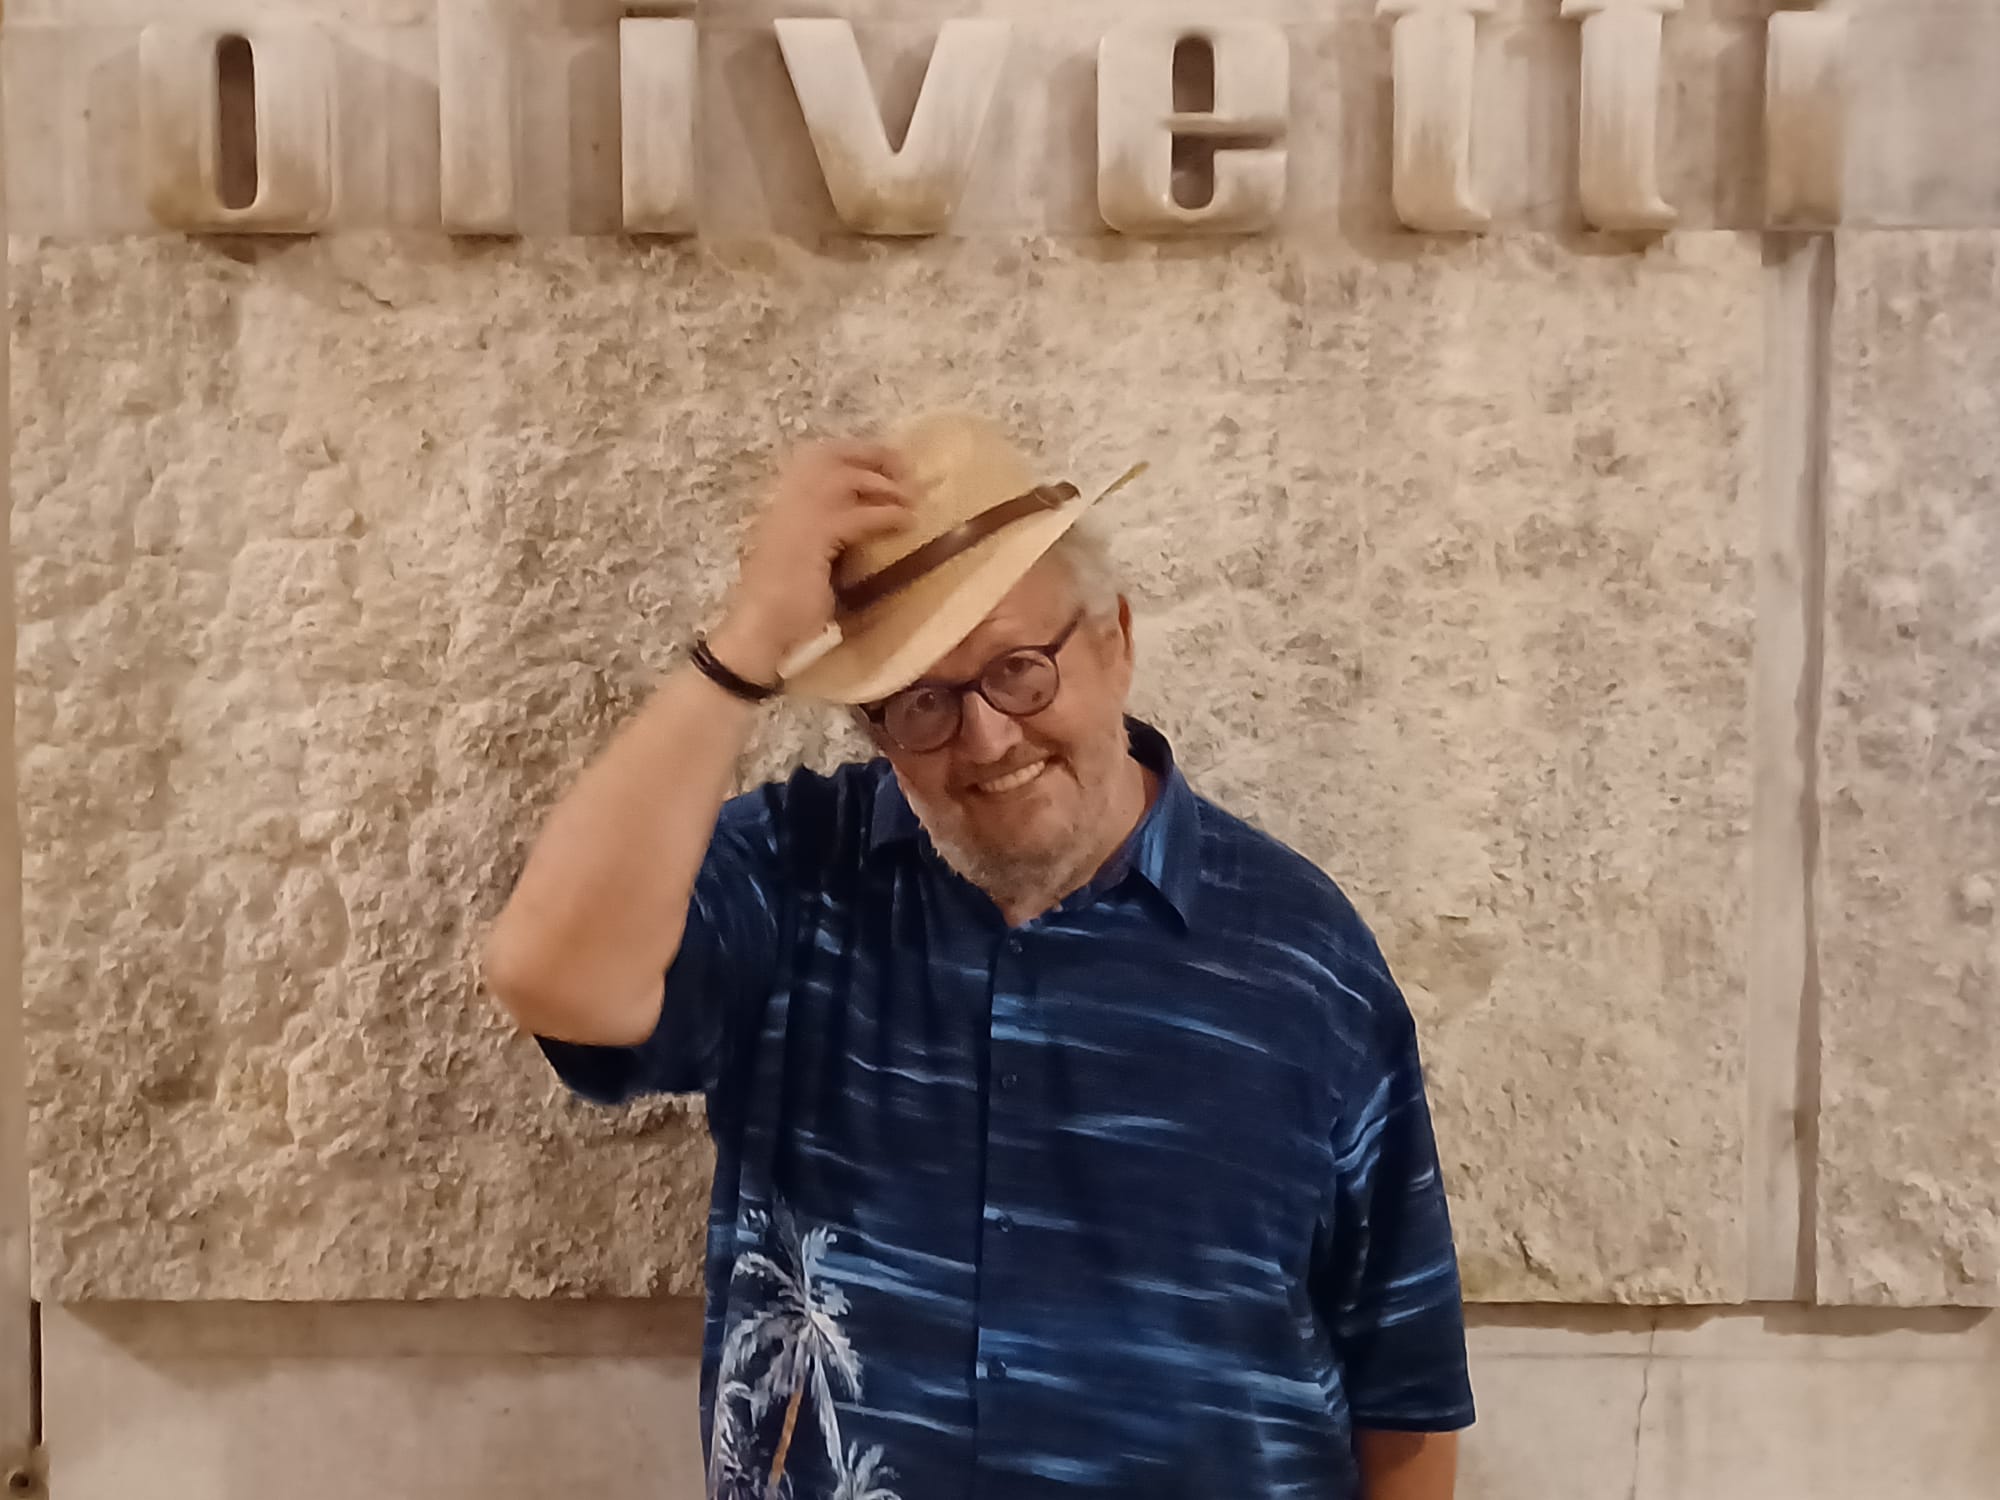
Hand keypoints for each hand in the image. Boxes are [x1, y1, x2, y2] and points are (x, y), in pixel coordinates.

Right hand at [709, 440, 912, 683]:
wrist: (760, 629)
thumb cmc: (783, 600)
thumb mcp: (805, 552)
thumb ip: (826, 528)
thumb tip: (868, 512)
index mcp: (781, 500)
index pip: (818, 455)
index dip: (854, 451)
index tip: (886, 460)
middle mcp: (785, 498)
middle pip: (832, 455)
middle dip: (874, 456)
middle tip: (907, 470)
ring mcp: (797, 515)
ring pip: (846, 479)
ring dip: (883, 485)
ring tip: (910, 499)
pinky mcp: (814, 537)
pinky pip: (858, 516)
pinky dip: (886, 516)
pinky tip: (905, 523)